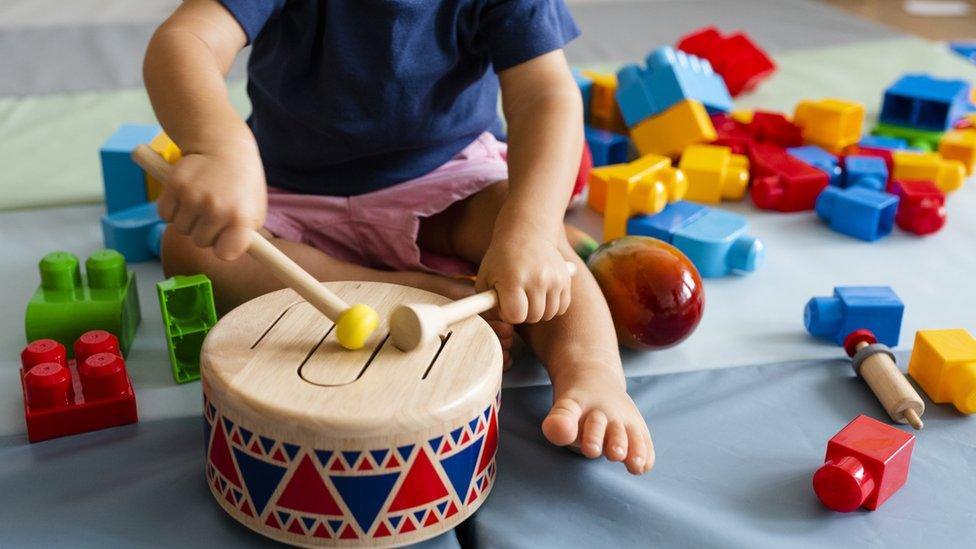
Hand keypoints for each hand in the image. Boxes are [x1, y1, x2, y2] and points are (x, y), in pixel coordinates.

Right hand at [157, 140, 266, 260]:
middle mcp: (217, 209)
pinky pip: (165, 214)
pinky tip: (186, 195)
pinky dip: (172, 208)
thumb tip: (230, 256)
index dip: (223, 248)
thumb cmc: (242, 184)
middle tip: (214, 212)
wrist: (224, 147)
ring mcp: (194, 197)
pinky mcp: (174, 186)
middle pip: (200, 242)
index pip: (225, 254)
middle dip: (205, 231)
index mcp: (241, 218)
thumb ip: (245, 236)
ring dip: (188, 219)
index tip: (224, 240)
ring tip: (202, 200)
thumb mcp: (255, 210)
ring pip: (181, 229)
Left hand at [477, 232, 571, 323]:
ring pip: (548, 314)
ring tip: (528, 296)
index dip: (508, 313)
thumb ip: (486, 304)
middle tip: (516, 298)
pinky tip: (542, 295)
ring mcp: (554, 279)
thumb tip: (500, 323)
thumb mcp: (484, 278)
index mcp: (514, 279)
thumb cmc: (501, 259)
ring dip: (538, 310)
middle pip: (533, 316)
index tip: (505, 301)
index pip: (515, 315)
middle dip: (522, 313)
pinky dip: (552, 306)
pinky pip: (561, 307)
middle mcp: (537, 279)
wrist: (526, 233)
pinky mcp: (565, 279)